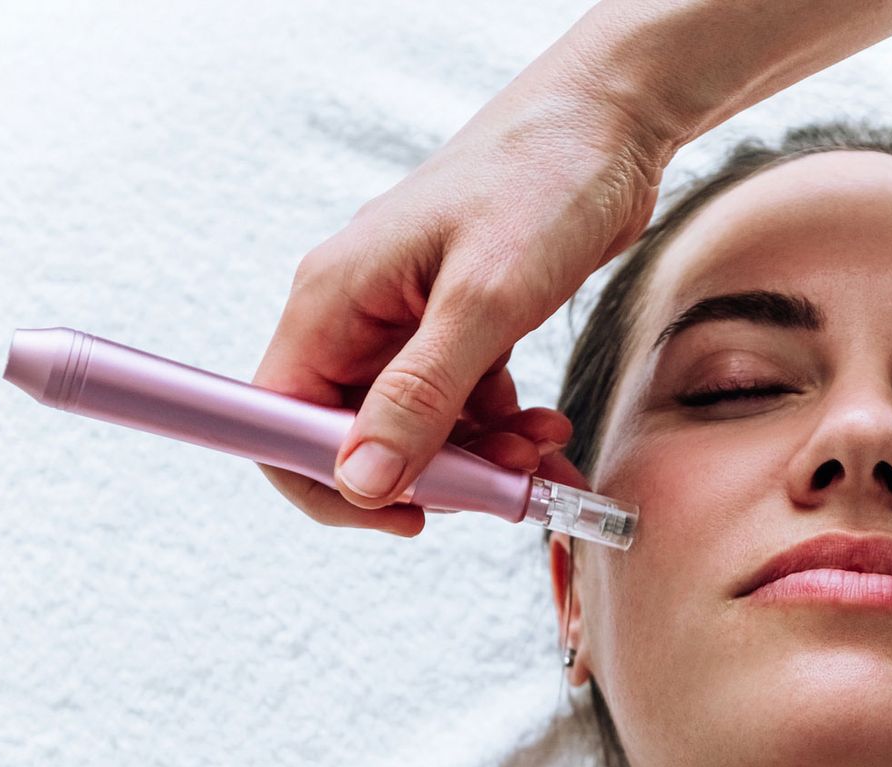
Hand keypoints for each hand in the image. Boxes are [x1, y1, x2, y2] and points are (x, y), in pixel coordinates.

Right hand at [249, 85, 667, 534]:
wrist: (610, 124)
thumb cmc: (543, 182)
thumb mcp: (484, 300)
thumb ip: (422, 396)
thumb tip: (362, 482)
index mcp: (333, 301)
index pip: (282, 424)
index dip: (331, 486)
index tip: (410, 516)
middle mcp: (358, 315)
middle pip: (358, 440)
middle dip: (433, 477)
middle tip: (506, 486)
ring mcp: (408, 323)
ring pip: (419, 432)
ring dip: (479, 461)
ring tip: (543, 452)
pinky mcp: (459, 326)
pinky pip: (461, 408)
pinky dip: (501, 434)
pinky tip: (545, 429)